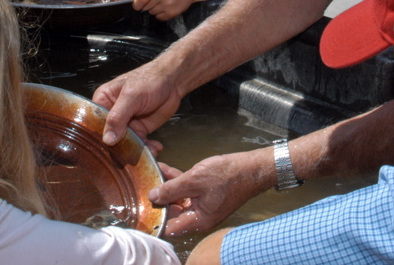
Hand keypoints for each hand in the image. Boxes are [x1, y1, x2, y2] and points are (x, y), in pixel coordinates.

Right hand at [92, 62, 182, 145]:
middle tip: (127, 159)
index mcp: (103, 100)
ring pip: (124, 143)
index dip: (99, 137)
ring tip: (147, 153)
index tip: (107, 150)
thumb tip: (107, 140)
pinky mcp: (139, 129)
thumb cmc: (150, 80)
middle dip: (118, 148)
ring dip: (135, 151)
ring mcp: (126, 123)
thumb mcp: (132, 96)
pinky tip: (155, 148)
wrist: (173, 82)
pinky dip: (147, 148)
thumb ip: (118, 117)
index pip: (94, 122)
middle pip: (109, 136)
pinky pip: (139, 143)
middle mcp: (112, 113)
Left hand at [132, 0, 202, 20]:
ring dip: (153, 8)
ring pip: (151, 12)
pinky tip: (166, 6)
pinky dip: (159, 13)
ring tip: (162, 0)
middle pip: (145, 7)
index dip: (136, 3)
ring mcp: (168, 5)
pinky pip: (159, 17)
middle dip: (146, 4)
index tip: (137, 4)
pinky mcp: (173, 13)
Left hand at [150, 150, 272, 236]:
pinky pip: (186, 190)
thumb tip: (153, 196)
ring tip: (151, 173)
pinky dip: (176, 181)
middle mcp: (200, 216)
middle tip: (142, 187)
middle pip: (172, 212)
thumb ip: (172, 189)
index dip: (155, 218)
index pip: (170, 226)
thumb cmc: (228, 175)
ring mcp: (203, 205)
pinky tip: (164, 169)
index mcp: (199, 220)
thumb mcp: (195, 180)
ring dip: (165, 187)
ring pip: (178, 198)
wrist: (252, 167)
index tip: (141, 208)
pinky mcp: (205, 194)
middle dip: (158, 199)